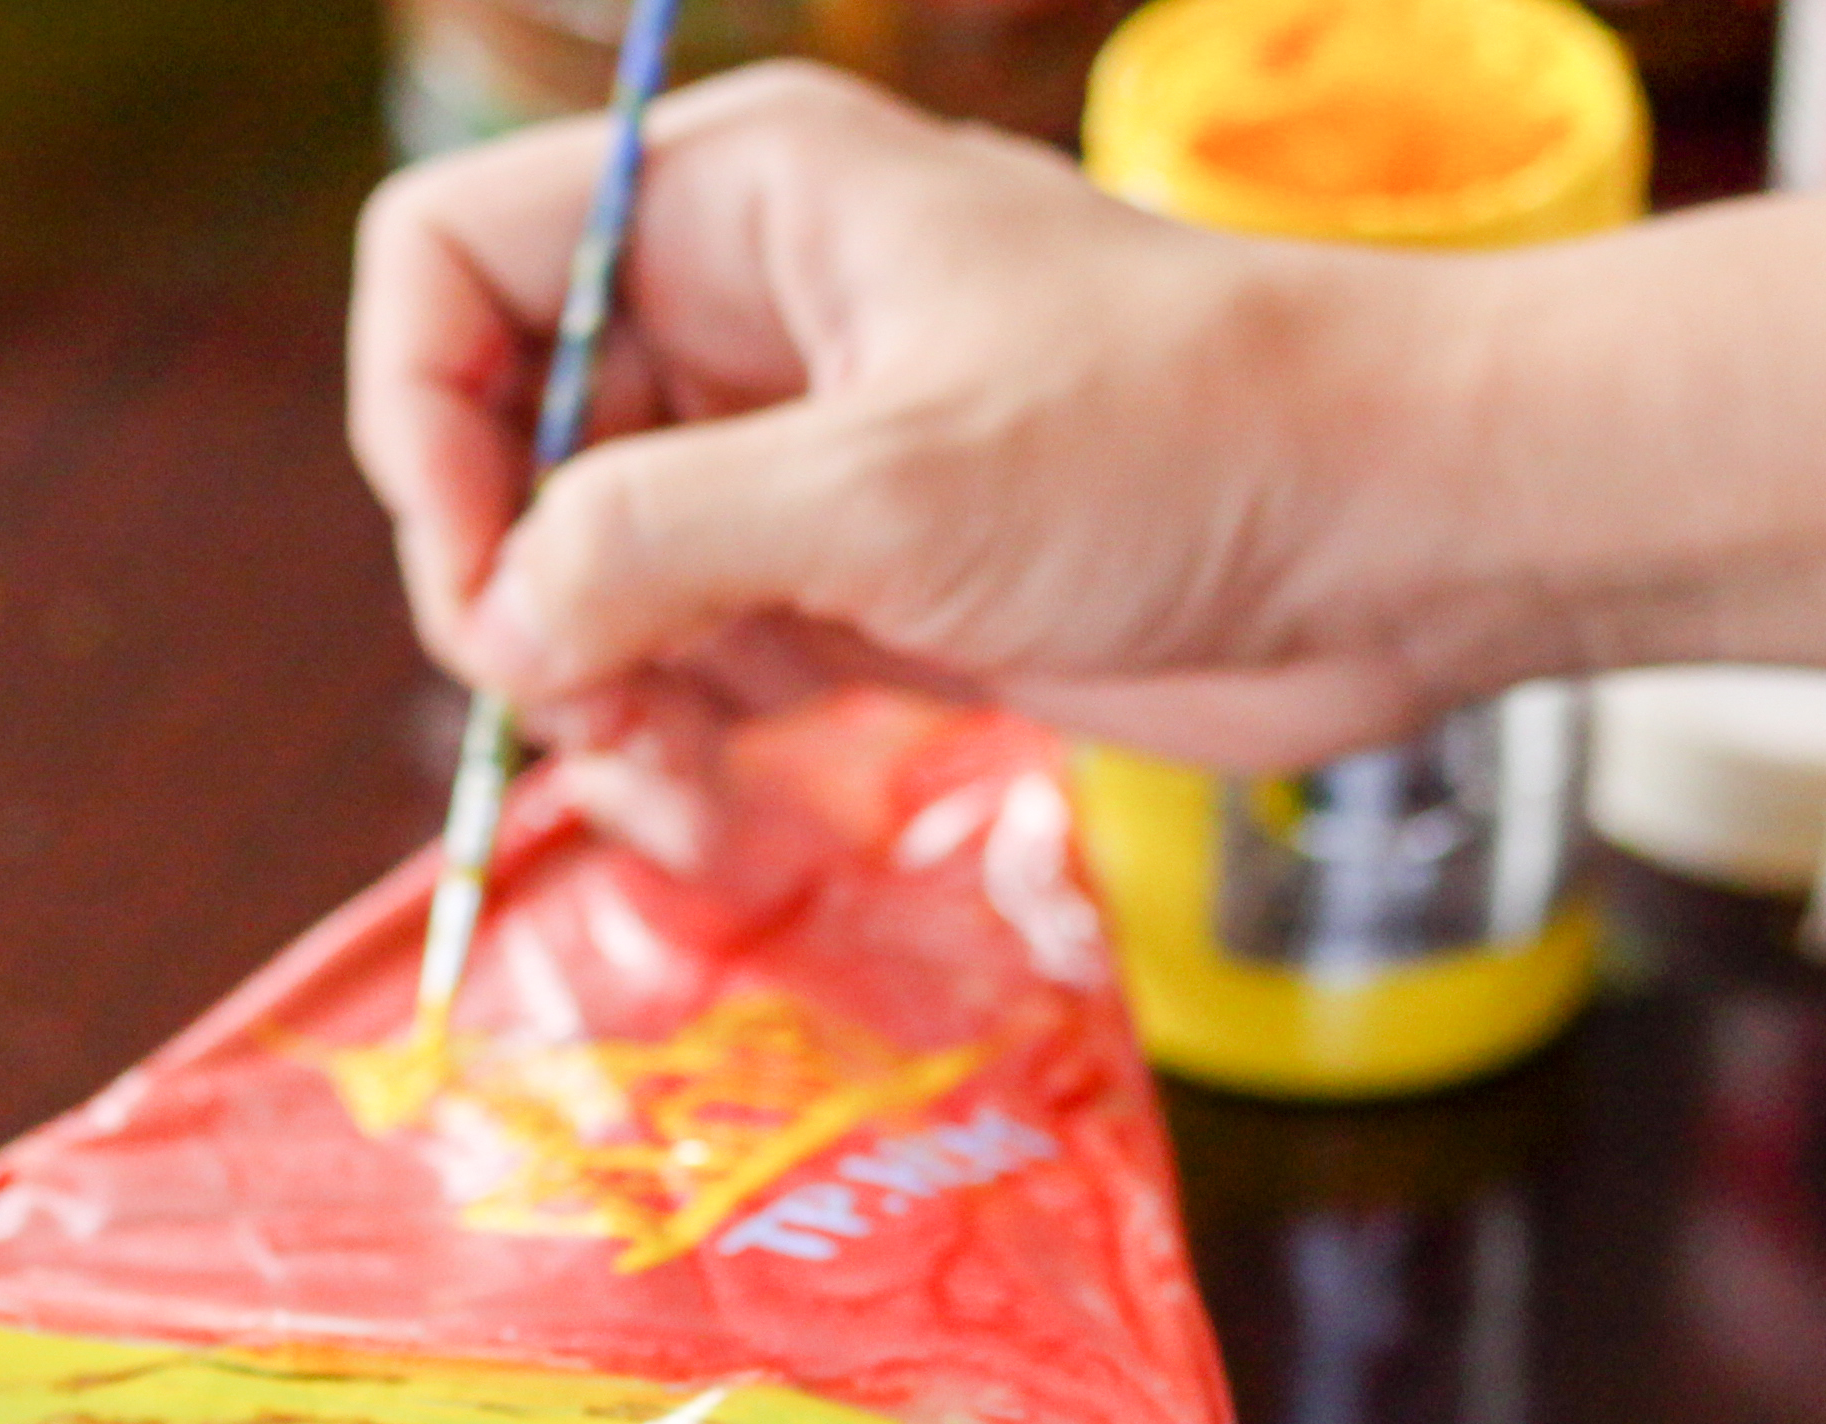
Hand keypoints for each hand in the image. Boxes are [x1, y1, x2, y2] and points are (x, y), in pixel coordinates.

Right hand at [346, 65, 1490, 773]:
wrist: (1403, 539)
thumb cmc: (1186, 443)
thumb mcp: (891, 486)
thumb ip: (658, 541)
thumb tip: (499, 626)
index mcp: (733, 203)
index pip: (452, 264)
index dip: (422, 422)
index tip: (485, 578)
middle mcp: (734, 317)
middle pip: (497, 449)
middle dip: (514, 603)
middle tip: (583, 719)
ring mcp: (784, 462)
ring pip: (576, 585)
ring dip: (590, 708)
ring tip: (675, 794)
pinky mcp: (844, 589)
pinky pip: (677, 672)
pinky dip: (671, 754)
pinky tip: (719, 818)